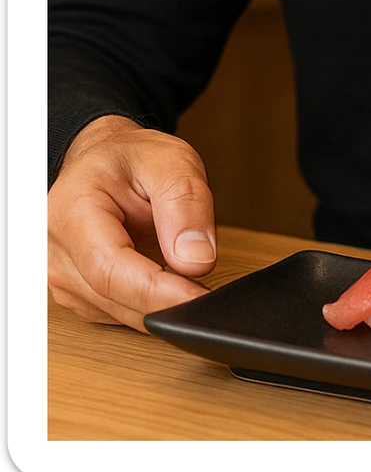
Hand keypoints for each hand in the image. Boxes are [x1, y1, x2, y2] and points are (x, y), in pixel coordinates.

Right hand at [48, 115, 216, 330]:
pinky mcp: (78, 293)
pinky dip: (151, 303)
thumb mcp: (171, 160)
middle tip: (212, 294)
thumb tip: (197, 260)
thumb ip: (186, 204)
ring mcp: (63, 277)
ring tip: (189, 269)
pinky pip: (120, 312)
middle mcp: (56, 252)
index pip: (111, 271)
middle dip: (169, 302)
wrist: (106, 160)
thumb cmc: (132, 157)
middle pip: (116, 299)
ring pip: (121, 313)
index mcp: (72, 212)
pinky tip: (167, 278)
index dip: (159, 293)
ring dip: (161, 302)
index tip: (200, 301)